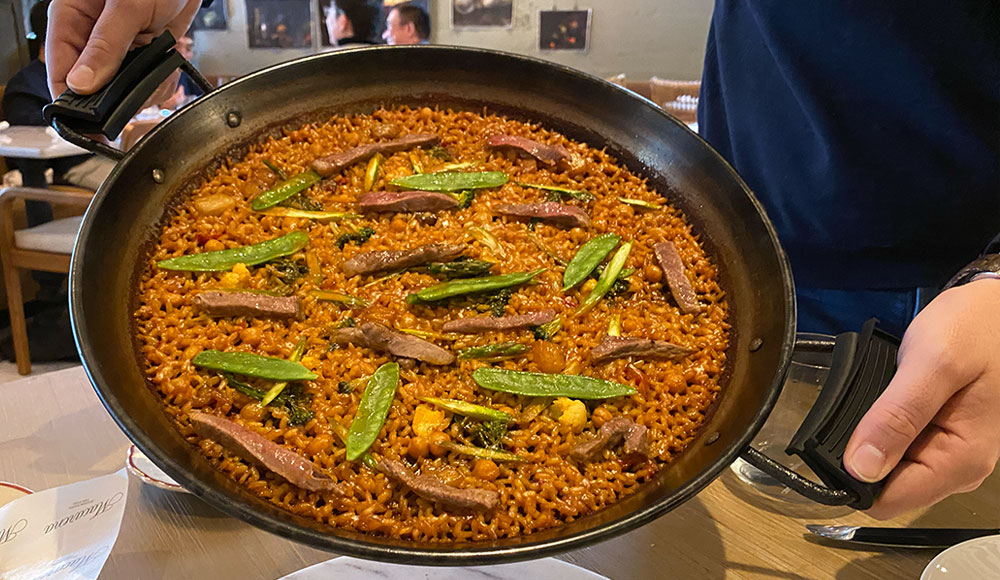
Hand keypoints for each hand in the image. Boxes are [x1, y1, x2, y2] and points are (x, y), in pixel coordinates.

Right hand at [46, 0, 201, 97]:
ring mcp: (118, 46)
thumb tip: (82, 84)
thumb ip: (105, 46)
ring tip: (155, 76)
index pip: (59, 71)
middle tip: (133, 98)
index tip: (85, 126)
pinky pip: (144, 80)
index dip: (70, 102)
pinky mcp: (143, 50)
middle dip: (114, 98)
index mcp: (71, 19)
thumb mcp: (125, 7)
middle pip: (91, 86)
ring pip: (120, 88)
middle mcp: (92, 36)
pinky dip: (157, 83)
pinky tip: (165, 71)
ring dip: (140, 91)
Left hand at [844, 278, 999, 518]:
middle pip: (887, 487)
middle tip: (851, 409)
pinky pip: (901, 445)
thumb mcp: (933, 365)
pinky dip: (884, 426)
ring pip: (890, 465)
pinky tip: (880, 400)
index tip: (829, 447)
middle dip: (861, 456)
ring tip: (865, 399)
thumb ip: (896, 416)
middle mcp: (959, 468)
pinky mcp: (943, 435)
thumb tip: (859, 468)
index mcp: (960, 461)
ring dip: (872, 438)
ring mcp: (951, 452)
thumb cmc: (976, 329)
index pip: (888, 501)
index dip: (852, 481)